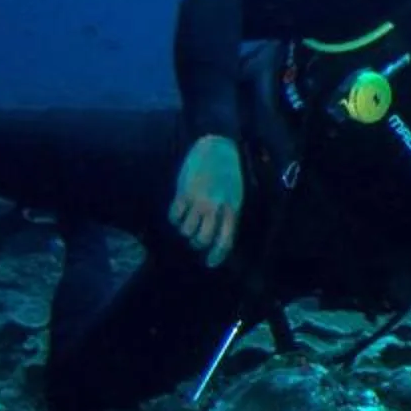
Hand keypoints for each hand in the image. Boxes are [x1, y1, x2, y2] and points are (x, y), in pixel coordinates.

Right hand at [169, 133, 245, 267]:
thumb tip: (217, 237)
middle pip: (203, 238)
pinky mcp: (184, 192)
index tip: (210, 263)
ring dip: (185, 230)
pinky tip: (178, 213)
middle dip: (197, 242)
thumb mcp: (235, 195)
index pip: (225, 239)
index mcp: (232, 208)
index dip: (217, 255)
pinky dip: (174, 219)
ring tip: (187, 221)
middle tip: (196, 237)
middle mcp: (216, 207)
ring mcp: (199, 200)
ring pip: (186, 230)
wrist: (216, 148)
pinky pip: (174, 216)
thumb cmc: (228, 173)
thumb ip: (228, 215)